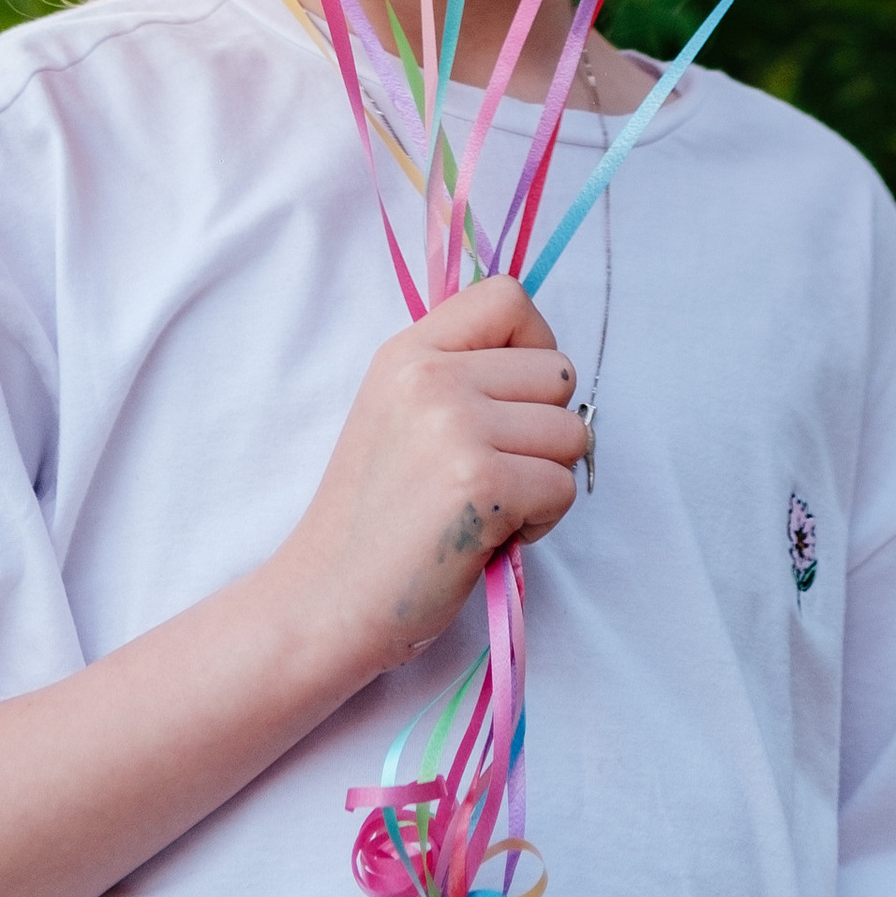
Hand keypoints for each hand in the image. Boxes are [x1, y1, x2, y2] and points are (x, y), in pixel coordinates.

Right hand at [272, 275, 585, 685]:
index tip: (514, 400)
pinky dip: (542, 519)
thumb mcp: (397, 413)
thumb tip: (545, 370)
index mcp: (408, 351)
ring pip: (570, 432)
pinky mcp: (481, 482)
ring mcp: (455, 426)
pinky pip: (562, 486)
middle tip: (499, 470)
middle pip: (556, 372)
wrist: (325, 598)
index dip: (533, 345)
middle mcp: (430, 375)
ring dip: (547, 477)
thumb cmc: (374, 519)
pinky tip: (493, 535)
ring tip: (494, 504)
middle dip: (546, 428)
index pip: (508, 298)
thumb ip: (458, 375)